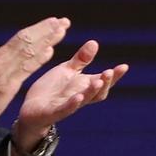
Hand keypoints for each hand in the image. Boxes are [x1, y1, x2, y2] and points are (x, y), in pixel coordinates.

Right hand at [0, 17, 69, 129]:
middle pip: (26, 38)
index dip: (39, 28)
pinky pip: (25, 69)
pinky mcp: (7, 84)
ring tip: (62, 30)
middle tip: (63, 21)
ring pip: (28, 49)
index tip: (54, 21)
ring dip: (46, 39)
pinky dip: (38, 59)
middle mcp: (2, 58)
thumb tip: (19, 53)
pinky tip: (50, 52)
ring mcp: (4, 70)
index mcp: (0, 56)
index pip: (21, 37)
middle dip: (46, 29)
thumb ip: (7, 63)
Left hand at [13, 39, 128, 152]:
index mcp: (84, 86)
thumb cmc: (52, 90)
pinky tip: (78, 97)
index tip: (124, 66)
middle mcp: (80, 96)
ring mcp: (68, 105)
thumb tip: (95, 42)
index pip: (103, 81)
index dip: (115, 76)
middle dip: (106, 83)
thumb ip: (81, 59)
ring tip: (99, 81)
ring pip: (85, 100)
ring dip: (92, 91)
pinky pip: (66, 109)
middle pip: (98, 92)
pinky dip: (73, 104)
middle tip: (110, 72)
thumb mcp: (67, 70)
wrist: (31, 109)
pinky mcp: (54, 113)